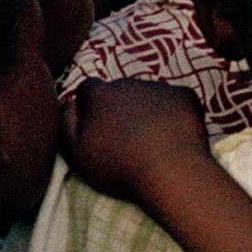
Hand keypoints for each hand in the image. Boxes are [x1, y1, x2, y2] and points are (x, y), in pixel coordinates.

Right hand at [61, 78, 209, 199]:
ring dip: (147, 111)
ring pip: (148, 95)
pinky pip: (175, 101)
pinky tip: (173, 137)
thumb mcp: (76, 151)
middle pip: (120, 92)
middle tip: (126, 141)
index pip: (88, 89)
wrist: (169, 169)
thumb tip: (69, 103)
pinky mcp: (185, 95)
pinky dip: (174, 114)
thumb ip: (67, 123)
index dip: (90, 107)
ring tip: (152, 143)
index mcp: (100, 93)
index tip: (97, 128)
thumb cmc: (117, 165)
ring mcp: (159, 87)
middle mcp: (128, 82)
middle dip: (120, 109)